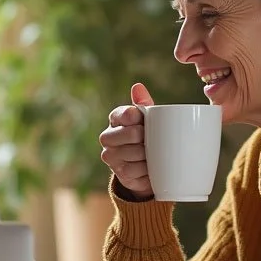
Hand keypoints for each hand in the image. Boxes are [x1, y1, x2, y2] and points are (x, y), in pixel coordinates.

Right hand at [99, 82, 154, 198]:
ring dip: (149, 154)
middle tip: (153, 140)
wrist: (143, 166)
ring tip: (153, 154)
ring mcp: (111, 156)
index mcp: (115, 118)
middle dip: (147, 137)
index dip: (141, 118)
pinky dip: (148, 169)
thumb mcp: (148, 119)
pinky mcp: (119, 174)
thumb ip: (144, 103)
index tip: (146, 121)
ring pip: (136, 153)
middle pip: (132, 133)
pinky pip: (138, 170)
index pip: (128, 114)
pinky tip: (151, 167)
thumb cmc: (147, 135)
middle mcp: (107, 136)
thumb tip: (138, 87)